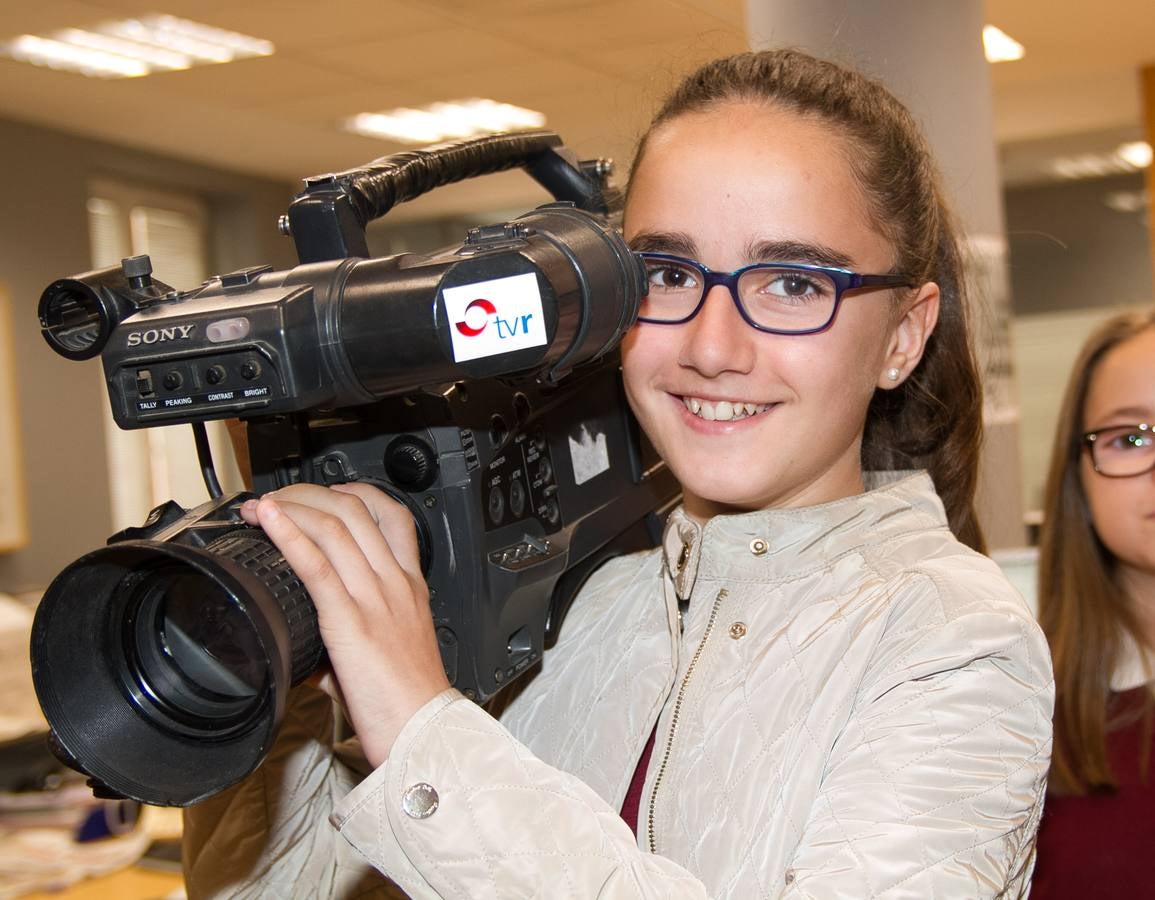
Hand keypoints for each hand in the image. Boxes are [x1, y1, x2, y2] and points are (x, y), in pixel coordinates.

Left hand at [239, 482, 450, 766]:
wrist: (422, 730)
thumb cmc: (406, 701)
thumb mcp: (383, 653)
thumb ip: (345, 640)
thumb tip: (304, 646)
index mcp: (409, 586)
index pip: (393, 515)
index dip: (355, 492)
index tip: (323, 494)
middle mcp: (394, 583)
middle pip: (356, 510)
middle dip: (308, 494)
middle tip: (276, 500)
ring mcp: (375, 598)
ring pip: (335, 527)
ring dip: (291, 508)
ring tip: (261, 507)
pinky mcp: (352, 621)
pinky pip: (317, 566)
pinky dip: (289, 535)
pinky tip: (268, 522)